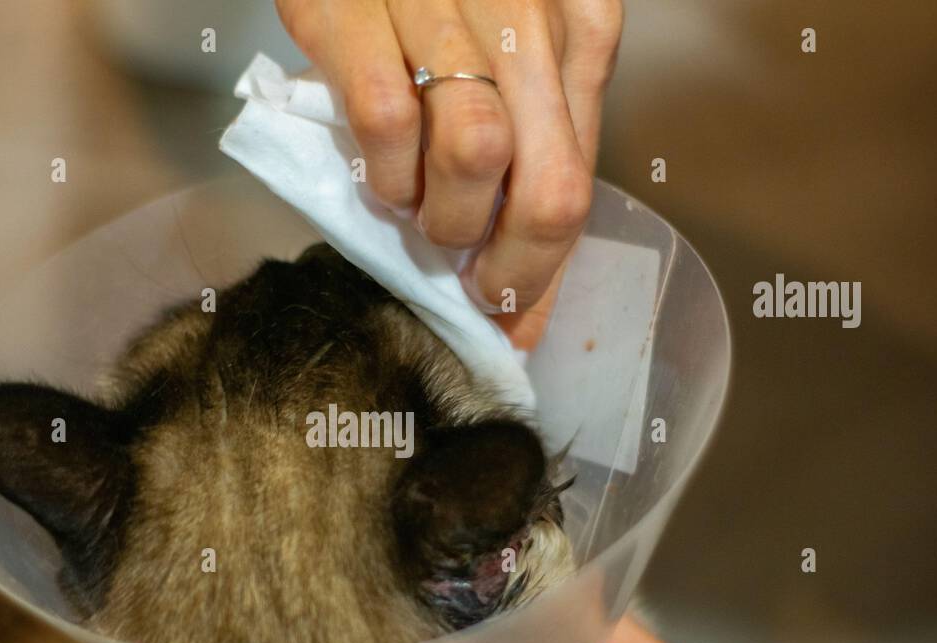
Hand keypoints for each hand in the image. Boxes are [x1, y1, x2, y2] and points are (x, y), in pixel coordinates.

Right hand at [275, 0, 623, 348]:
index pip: (579, 183)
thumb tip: (526, 309)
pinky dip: (380, 170)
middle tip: (464, 280)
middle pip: (548, 188)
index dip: (544, 270)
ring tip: (413, 205)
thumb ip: (532, 164)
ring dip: (439, 215)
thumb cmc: (433, 1)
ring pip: (474, 156)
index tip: (507, 317)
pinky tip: (376, 169)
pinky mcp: (355, 10)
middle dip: (506, 266)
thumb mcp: (508, 64)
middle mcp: (530, 15)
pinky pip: (385, 122)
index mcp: (581, 29)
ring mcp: (443, 7)